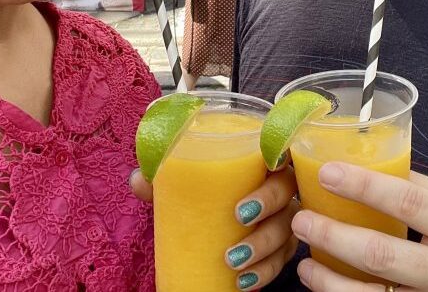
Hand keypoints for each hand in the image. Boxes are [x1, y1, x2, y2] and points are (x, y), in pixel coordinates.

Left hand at [130, 165, 299, 287]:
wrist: (205, 229)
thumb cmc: (202, 196)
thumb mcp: (181, 186)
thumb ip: (161, 180)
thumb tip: (139, 180)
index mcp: (258, 162)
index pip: (281, 148)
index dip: (283, 153)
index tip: (268, 163)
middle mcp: (278, 188)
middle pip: (288, 189)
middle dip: (268, 201)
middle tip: (239, 215)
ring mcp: (282, 220)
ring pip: (287, 229)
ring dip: (263, 246)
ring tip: (233, 260)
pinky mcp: (280, 250)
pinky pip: (280, 261)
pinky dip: (264, 273)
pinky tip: (244, 281)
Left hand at [292, 164, 427, 291]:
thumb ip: (420, 191)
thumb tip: (363, 163)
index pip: (409, 202)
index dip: (364, 186)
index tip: (327, 172)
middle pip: (383, 255)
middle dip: (333, 236)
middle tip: (303, 219)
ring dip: (329, 280)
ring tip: (305, 263)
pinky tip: (325, 287)